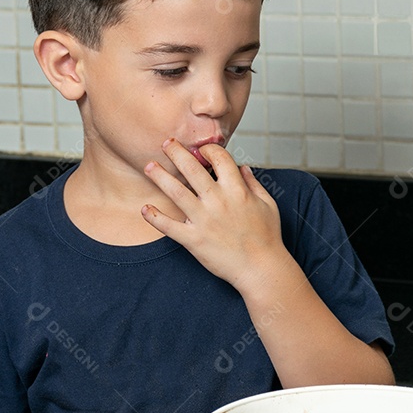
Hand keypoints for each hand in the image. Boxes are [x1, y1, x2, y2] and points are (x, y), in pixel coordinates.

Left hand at [141, 139, 289, 293]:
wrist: (262, 269)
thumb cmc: (267, 237)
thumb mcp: (267, 204)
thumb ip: (253, 183)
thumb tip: (243, 167)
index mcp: (237, 191)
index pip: (219, 158)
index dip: (208, 150)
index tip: (201, 150)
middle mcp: (218, 201)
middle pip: (192, 168)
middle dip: (176, 152)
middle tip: (166, 143)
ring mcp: (203, 220)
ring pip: (176, 192)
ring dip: (160, 177)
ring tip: (149, 166)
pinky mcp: (193, 240)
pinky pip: (169, 226)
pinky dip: (155, 217)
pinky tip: (145, 209)